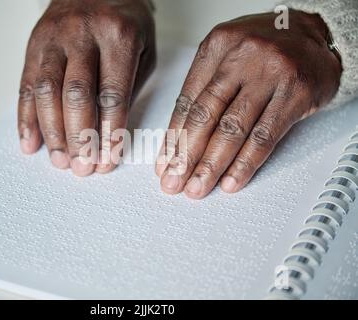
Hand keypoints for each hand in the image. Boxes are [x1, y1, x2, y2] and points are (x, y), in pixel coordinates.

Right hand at [18, 0, 155, 175]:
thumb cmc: (124, 23)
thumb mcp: (143, 49)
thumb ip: (128, 88)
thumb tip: (109, 135)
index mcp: (117, 36)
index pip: (112, 94)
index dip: (109, 132)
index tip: (107, 160)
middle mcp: (82, 35)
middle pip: (76, 95)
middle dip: (79, 138)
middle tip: (81, 167)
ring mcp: (53, 39)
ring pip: (46, 92)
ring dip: (51, 132)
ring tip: (59, 160)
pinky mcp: (34, 45)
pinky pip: (25, 85)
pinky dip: (26, 117)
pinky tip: (30, 141)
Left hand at [156, 10, 341, 198]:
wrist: (317, 35)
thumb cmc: (266, 49)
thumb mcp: (228, 55)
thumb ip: (205, 89)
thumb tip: (180, 138)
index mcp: (217, 46)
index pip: (187, 100)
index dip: (174, 137)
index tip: (164, 163)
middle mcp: (241, 57)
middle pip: (205, 116)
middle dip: (186, 155)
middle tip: (173, 181)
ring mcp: (270, 74)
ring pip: (232, 129)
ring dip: (211, 165)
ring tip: (197, 187)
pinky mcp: (295, 93)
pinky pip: (265, 136)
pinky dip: (245, 163)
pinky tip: (231, 181)